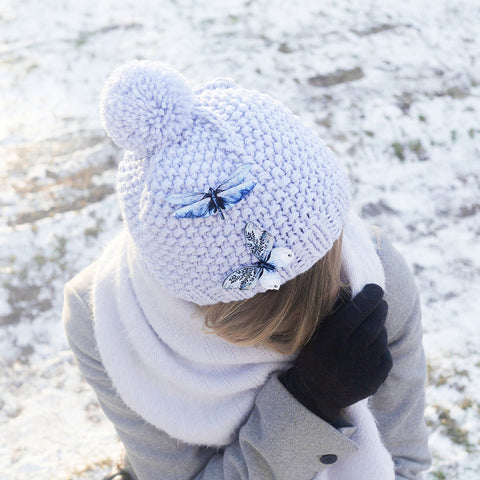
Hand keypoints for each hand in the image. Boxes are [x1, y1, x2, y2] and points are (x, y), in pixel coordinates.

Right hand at [281, 284, 392, 422]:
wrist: (316, 394)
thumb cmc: (315, 357)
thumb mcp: (316, 334)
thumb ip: (333, 314)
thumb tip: (351, 290)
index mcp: (333, 337)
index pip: (358, 309)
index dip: (370, 296)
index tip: (375, 288)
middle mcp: (351, 351)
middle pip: (375, 322)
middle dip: (380, 308)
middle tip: (379, 302)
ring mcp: (365, 367)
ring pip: (382, 338)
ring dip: (380, 328)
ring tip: (371, 327)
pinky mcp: (375, 379)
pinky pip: (385, 355)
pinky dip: (381, 347)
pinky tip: (371, 347)